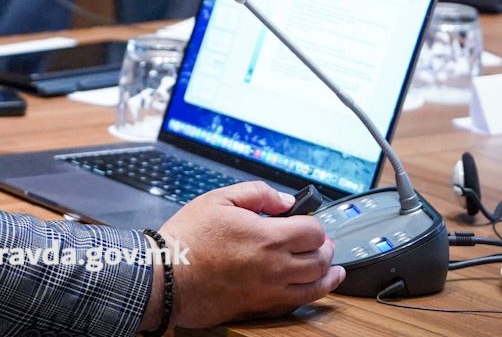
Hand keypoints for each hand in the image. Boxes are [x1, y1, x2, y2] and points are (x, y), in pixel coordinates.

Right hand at [151, 181, 342, 328]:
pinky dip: (310, 295)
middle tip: (323, 243)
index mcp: (267, 237)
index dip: (315, 223)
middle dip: (325, 248)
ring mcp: (269, 291)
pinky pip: (296, 304)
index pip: (313, 231)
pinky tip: (311, 289)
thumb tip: (283, 200)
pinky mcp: (260, 308)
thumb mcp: (219, 199)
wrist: (167, 276)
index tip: (308, 221)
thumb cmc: (188, 239)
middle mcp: (275, 267)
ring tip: (333, 269)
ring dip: (328, 276)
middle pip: (320, 260)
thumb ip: (256, 193)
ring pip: (315, 287)